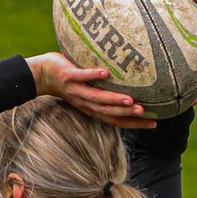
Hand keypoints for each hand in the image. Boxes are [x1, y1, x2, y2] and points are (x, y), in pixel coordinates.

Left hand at [25, 52, 155, 127]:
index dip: (135, 123)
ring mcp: (76, 90)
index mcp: (92, 109)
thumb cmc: (70, 82)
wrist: (42, 75)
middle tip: (144, 111)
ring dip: (113, 100)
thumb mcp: (89, 92)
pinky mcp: (68, 76)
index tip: (154, 123)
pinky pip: (82, 76)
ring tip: (130, 100)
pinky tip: (106, 73)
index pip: (116, 120)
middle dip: (127, 114)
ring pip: (97, 98)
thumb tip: (131, 89)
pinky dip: (94, 75)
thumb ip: (106, 93)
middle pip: (108, 112)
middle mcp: (85, 103)